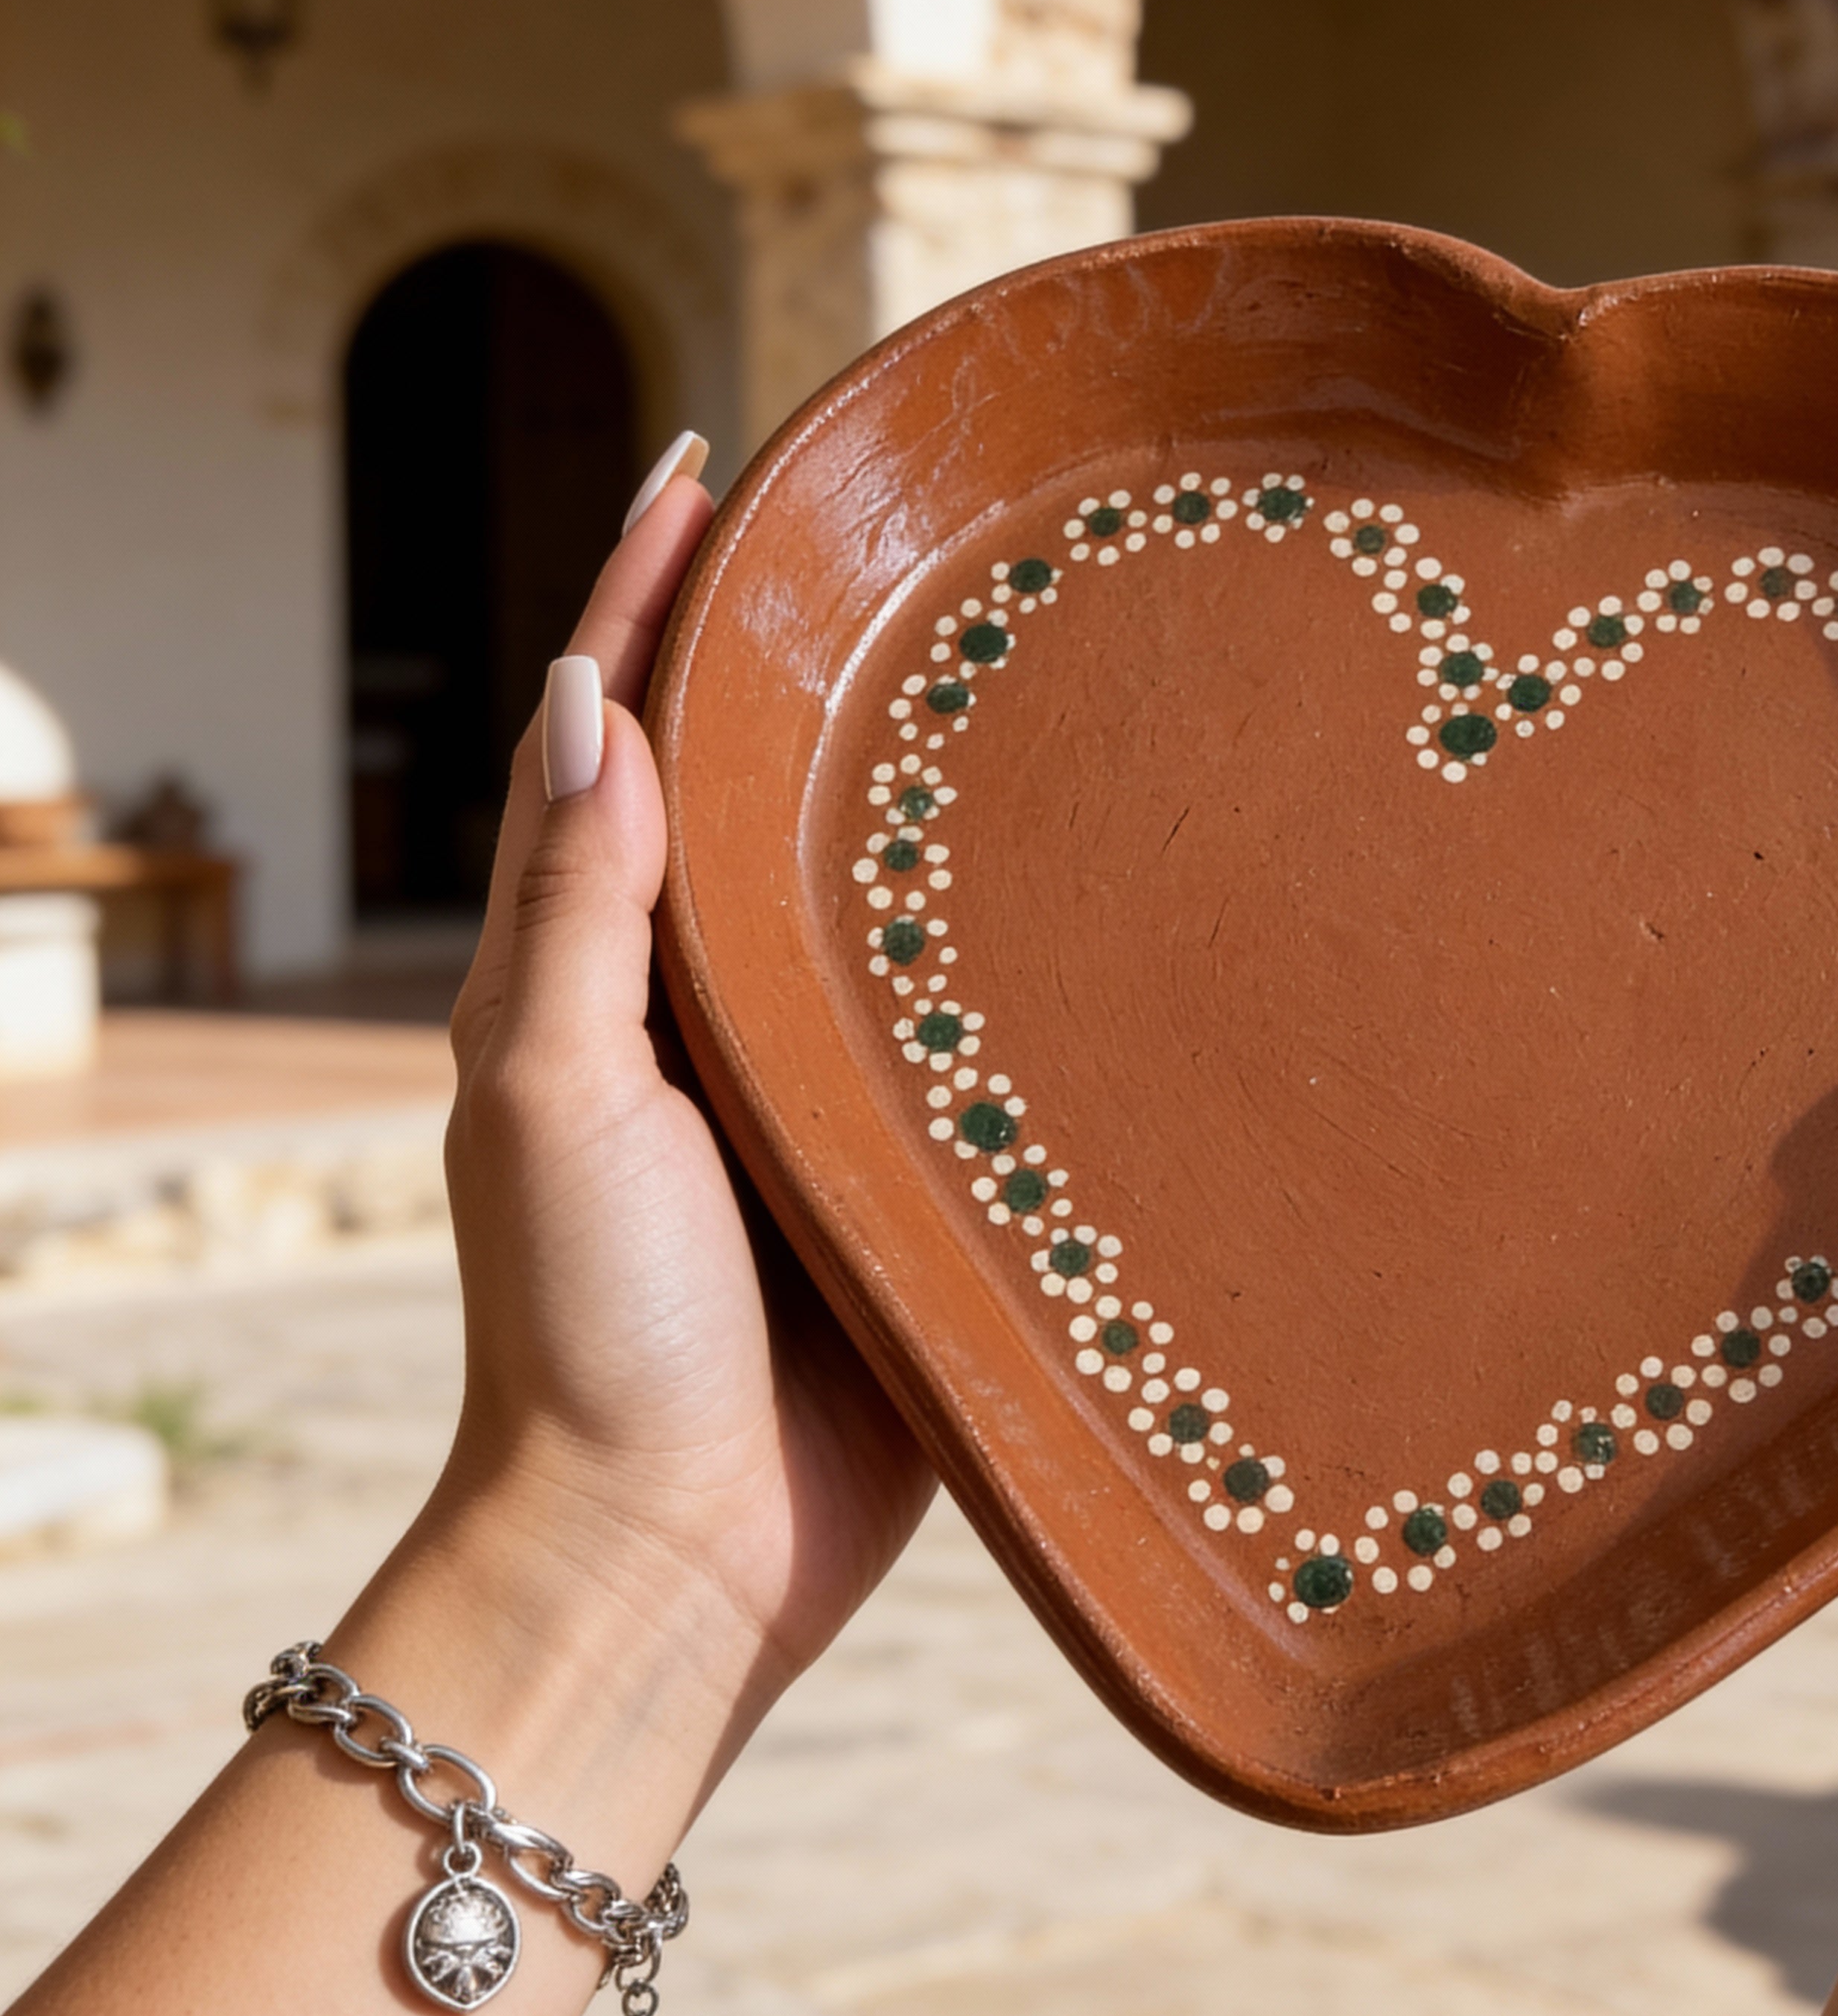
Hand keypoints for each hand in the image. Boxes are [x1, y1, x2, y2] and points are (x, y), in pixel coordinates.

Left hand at [0, 449, 943, 2015]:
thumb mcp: (548, 1097)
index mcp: (607, 968)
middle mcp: (714, 1004)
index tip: (716, 459)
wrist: (682, 1555)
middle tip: (898, 520)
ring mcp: (823, 1084)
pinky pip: (975, 1024)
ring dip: (934, 775)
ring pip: (882, 890)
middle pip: (759, 785)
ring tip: (1025, 647)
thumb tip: (585, 700)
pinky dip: (1025, 940)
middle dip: (810, 648)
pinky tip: (1111, 875)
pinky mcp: (921, 1166)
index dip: (651, 592)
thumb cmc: (589, 1330)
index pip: (617, 733)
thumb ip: (572, 912)